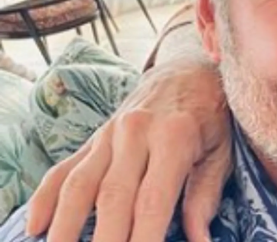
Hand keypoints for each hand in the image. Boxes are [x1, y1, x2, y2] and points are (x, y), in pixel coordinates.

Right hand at [25, 56, 230, 241]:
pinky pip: (64, 170)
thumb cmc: (210, 118)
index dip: (145, 236)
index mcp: (175, 137)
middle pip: (113, 196)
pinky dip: (45, 199)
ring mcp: (109, 135)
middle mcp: (136, 133)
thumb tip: (200, 241)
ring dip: (67, 225)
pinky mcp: (93, 140)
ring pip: (80, 184)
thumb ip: (205, 197)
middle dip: (107, 238)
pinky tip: (35, 227)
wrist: (188, 72)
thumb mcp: (222, 152)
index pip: (154, 198)